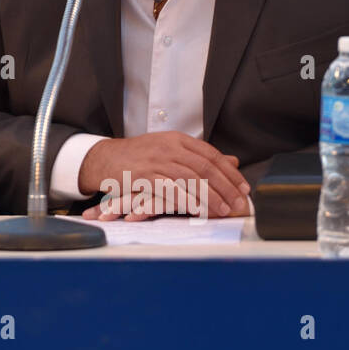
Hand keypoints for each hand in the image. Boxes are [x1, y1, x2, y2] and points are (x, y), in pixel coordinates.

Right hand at [76, 131, 250, 220]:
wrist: (104, 159)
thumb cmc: (139, 157)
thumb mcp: (170, 150)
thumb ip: (199, 157)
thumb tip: (233, 162)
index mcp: (177, 139)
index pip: (211, 154)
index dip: (230, 172)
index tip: (244, 187)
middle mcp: (168, 147)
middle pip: (205, 167)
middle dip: (226, 187)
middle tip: (239, 203)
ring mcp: (156, 160)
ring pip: (191, 179)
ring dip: (210, 197)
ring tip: (224, 210)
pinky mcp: (143, 176)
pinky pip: (170, 189)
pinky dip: (186, 200)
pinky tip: (198, 210)